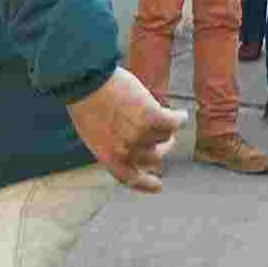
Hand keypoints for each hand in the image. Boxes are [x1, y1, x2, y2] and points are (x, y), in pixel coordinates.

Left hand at [66, 67, 187, 192]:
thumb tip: (132, 147)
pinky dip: (180, 118)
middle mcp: (126, 151)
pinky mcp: (153, 117)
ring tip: (159, 112)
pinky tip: (182, 114)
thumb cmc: (85, 101)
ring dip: (164, 126)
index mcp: (108, 158)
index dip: (146, 184)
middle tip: (167, 138)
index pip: (131, 179)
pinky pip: (174, 122)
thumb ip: (112, 143)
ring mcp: (140, 135)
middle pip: (156, 157)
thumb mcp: (93, 131)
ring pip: (164, 136)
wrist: (85, 81)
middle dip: (162, 148)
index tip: (158, 186)